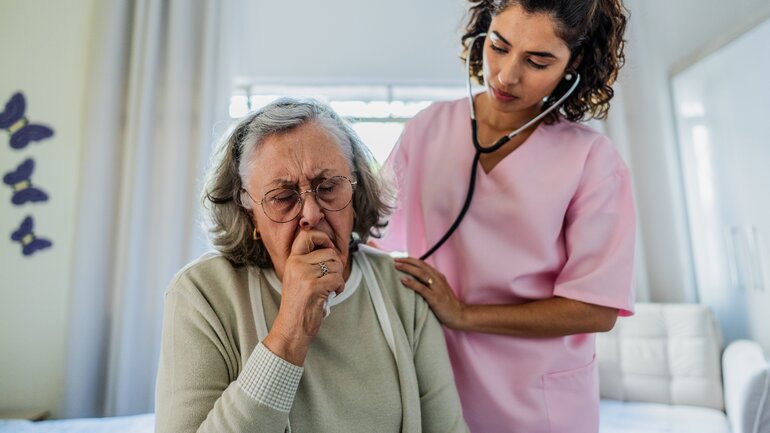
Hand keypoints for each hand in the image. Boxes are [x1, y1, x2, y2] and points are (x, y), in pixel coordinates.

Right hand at [264, 230, 343, 364]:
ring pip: (336, 265)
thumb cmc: (299, 304)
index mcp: (292, 260)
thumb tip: (334, 250)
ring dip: (338, 278)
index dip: (323, 237)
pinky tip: (332, 294)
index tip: (329, 248)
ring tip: (329, 288)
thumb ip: (310, 262)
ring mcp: (304, 275)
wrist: (291, 327)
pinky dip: (340, 287)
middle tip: (330, 280)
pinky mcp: (314, 286)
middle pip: (330, 252)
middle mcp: (296, 264)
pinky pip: (338, 278)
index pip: (307, 235)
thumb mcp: (298, 277)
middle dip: (337, 266)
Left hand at [395, 257, 465, 329]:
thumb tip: (413, 280)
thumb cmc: (447, 304)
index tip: (400, 258)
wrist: (458, 314)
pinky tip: (403, 281)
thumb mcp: (438, 289)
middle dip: (407, 261)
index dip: (411, 260)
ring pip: (421, 274)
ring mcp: (437, 288)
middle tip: (395, 259)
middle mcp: (438, 279)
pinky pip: (422, 288)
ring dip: (408, 269)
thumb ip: (428, 283)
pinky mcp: (435, 298)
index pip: (423, 263)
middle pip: (421, 265)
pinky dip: (412, 283)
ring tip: (397, 267)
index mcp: (438, 276)